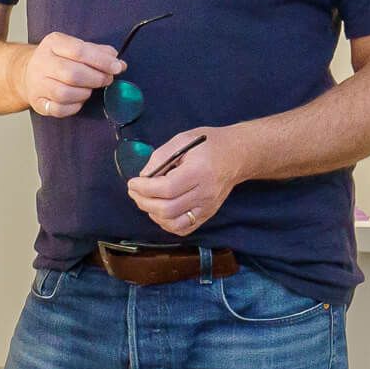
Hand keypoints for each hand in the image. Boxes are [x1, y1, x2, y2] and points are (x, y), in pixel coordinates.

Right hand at [16, 33, 125, 118]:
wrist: (28, 72)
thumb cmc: (59, 59)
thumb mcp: (76, 47)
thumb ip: (98, 53)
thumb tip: (119, 63)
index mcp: (53, 43)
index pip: (80, 51)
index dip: (102, 61)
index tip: (117, 67)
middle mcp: (42, 62)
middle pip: (72, 74)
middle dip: (96, 79)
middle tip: (107, 80)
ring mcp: (37, 83)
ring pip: (65, 93)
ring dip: (84, 93)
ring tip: (89, 89)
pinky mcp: (38, 102)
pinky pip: (59, 109)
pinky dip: (74, 106)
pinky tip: (78, 100)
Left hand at [124, 127, 242, 237]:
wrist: (236, 155)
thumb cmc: (208, 144)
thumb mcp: (183, 139)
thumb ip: (160, 157)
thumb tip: (143, 177)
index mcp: (199, 171)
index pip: (167, 188)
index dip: (144, 188)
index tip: (133, 182)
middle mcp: (205, 193)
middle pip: (168, 209)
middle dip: (144, 202)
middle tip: (135, 191)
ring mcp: (207, 208)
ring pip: (173, 223)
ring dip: (153, 214)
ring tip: (145, 200)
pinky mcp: (207, 215)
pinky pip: (182, 228)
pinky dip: (166, 223)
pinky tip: (160, 211)